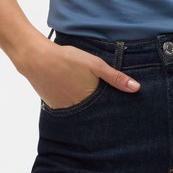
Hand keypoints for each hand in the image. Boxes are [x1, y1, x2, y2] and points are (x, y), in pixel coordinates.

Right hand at [25, 45, 140, 109]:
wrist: (35, 58)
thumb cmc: (66, 59)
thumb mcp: (94, 65)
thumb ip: (115, 78)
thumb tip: (136, 88)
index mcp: (89, 101)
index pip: (107, 112)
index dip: (114, 110)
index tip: (122, 111)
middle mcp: (77, 110)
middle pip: (94, 114)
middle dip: (101, 111)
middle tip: (106, 106)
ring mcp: (64, 110)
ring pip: (81, 112)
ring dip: (87, 108)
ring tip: (89, 99)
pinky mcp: (54, 107)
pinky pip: (69, 109)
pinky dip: (74, 104)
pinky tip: (74, 94)